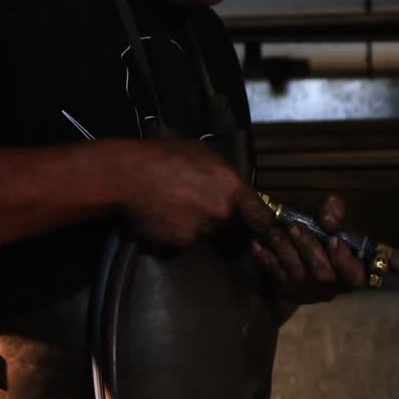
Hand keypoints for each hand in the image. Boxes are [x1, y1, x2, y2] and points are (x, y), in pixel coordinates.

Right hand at [119, 140, 261, 248]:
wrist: (129, 175)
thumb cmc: (165, 157)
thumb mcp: (202, 154)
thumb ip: (225, 174)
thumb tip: (234, 185)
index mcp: (232, 188)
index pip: (261, 215)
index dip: (266, 226)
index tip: (269, 232)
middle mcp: (221, 213)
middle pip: (229, 224)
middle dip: (219, 218)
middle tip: (196, 202)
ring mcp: (201, 230)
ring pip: (206, 233)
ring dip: (196, 225)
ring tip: (175, 206)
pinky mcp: (180, 244)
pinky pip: (184, 241)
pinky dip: (176, 234)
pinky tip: (163, 217)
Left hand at [242, 194, 366, 305]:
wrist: (294, 248)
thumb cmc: (318, 231)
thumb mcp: (326, 216)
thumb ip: (332, 212)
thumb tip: (329, 219)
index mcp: (350, 269)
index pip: (356, 274)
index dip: (346, 260)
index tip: (333, 239)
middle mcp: (332, 285)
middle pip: (323, 274)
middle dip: (308, 248)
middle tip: (293, 227)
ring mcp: (309, 292)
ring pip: (298, 275)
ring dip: (285, 251)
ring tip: (273, 232)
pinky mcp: (288, 293)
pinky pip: (277, 277)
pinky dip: (267, 259)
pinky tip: (258, 244)